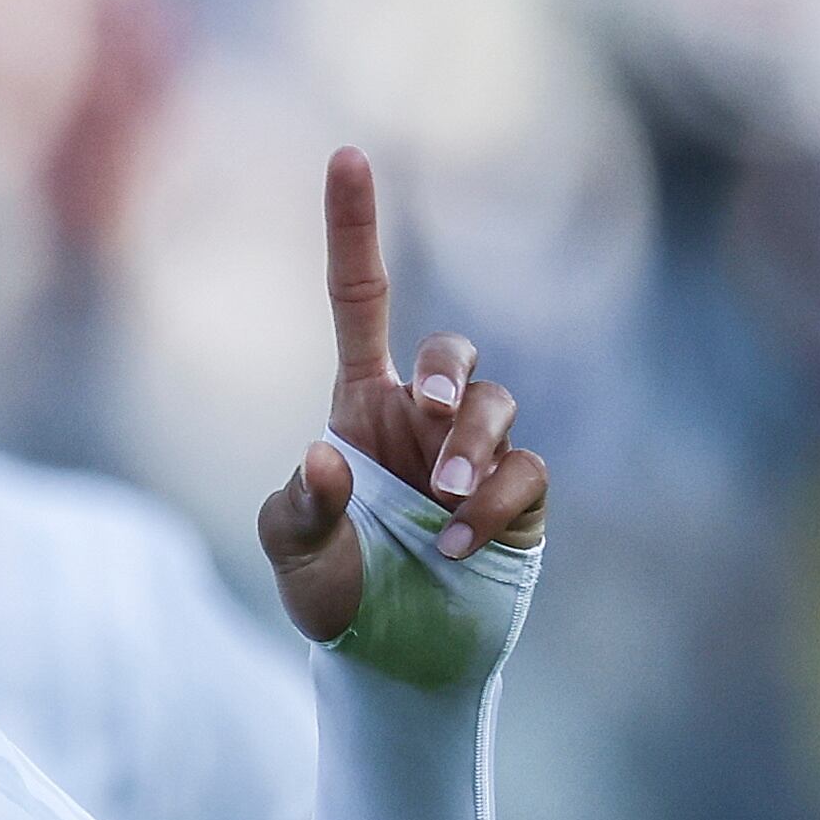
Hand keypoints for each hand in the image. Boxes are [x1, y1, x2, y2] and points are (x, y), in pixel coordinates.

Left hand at [260, 148, 544, 641]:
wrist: (393, 665)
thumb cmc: (335, 597)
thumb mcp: (294, 556)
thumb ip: (299, 508)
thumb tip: (327, 455)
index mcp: (359, 408)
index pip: (362, 299)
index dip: (355, 228)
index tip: (347, 155)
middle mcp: (422, 421)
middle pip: (452, 352)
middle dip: (446, 375)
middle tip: (424, 413)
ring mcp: (476, 457)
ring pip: (496, 405)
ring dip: (469, 445)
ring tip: (440, 499)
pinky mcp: (520, 500)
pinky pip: (525, 472)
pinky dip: (492, 504)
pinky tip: (454, 547)